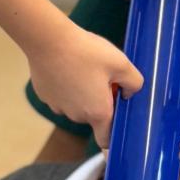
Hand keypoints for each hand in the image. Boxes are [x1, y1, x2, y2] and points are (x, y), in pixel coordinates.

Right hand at [28, 19, 141, 147]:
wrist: (48, 39)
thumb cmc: (86, 51)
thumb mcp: (122, 63)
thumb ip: (134, 83)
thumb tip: (128, 93)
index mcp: (98, 112)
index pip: (106, 140)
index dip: (113, 134)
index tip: (116, 120)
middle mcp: (76, 115)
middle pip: (93, 117)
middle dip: (101, 101)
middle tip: (104, 77)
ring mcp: (58, 106)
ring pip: (77, 105)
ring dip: (83, 93)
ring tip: (84, 67)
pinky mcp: (45, 95)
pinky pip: (62, 95)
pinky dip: (67, 86)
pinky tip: (68, 66)